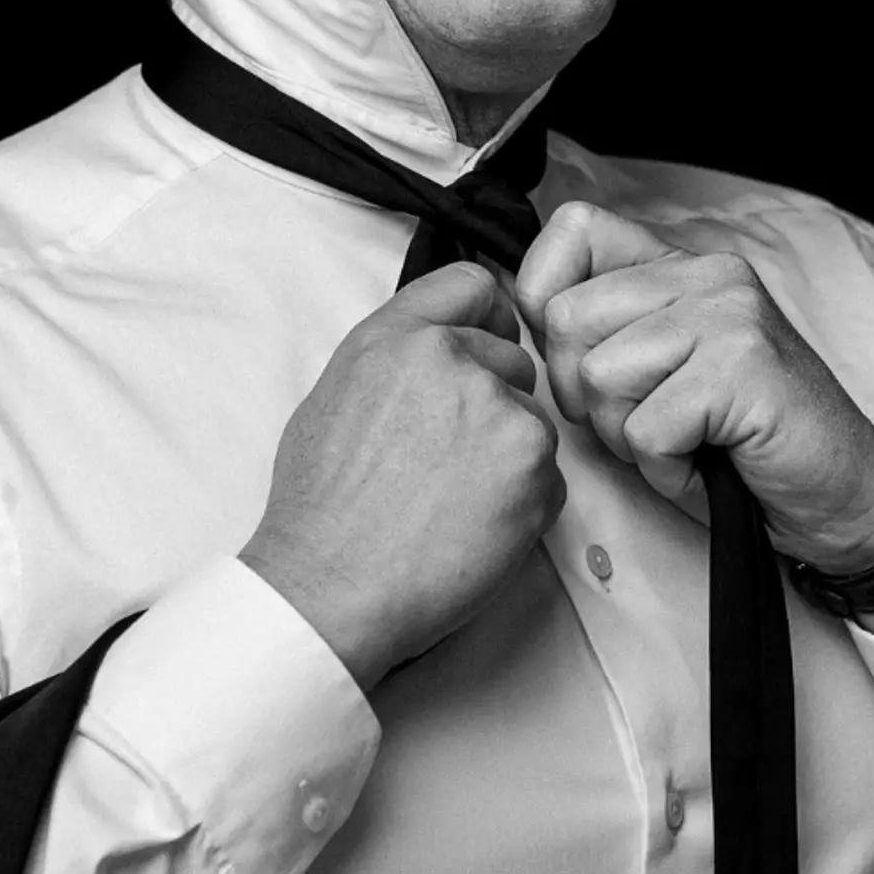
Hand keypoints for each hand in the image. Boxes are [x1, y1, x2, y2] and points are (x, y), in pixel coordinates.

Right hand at [241, 261, 565, 693]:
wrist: (332, 587)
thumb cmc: (322, 506)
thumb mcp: (335, 394)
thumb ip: (396, 354)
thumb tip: (441, 344)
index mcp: (398, 336)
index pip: (474, 287)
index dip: (487, 320)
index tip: (487, 346)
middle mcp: (452, 359)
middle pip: (512, 361)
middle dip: (495, 402)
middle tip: (451, 457)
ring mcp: (500, 411)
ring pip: (532, 421)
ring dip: (510, 455)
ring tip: (454, 500)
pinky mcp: (535, 468)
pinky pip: (551, 477)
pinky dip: (525, 503)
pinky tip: (474, 527)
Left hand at [514, 202, 873, 571]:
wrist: (843, 497)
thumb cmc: (738, 443)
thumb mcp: (660, 368)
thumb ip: (603, 328)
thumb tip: (517, 308)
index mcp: (679, 263)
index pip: (571, 230)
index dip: (545, 300)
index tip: (580, 357)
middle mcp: (706, 274)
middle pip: (567, 319)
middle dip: (582, 394)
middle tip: (640, 422)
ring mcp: (729, 316)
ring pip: (599, 376)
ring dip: (625, 437)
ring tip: (679, 442)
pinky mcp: (743, 369)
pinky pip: (645, 429)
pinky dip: (664, 469)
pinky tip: (705, 464)